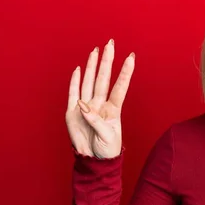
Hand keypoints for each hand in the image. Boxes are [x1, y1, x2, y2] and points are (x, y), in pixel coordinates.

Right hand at [65, 39, 134, 158]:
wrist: (93, 161)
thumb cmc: (106, 149)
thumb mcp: (107, 138)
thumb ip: (96, 121)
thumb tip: (83, 106)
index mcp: (113, 110)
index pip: (120, 87)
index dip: (125, 73)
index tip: (131, 57)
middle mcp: (100, 104)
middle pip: (104, 78)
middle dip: (107, 61)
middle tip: (110, 44)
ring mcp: (87, 107)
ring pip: (89, 81)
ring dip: (92, 66)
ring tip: (95, 51)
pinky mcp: (73, 113)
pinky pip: (73, 93)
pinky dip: (74, 81)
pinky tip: (78, 69)